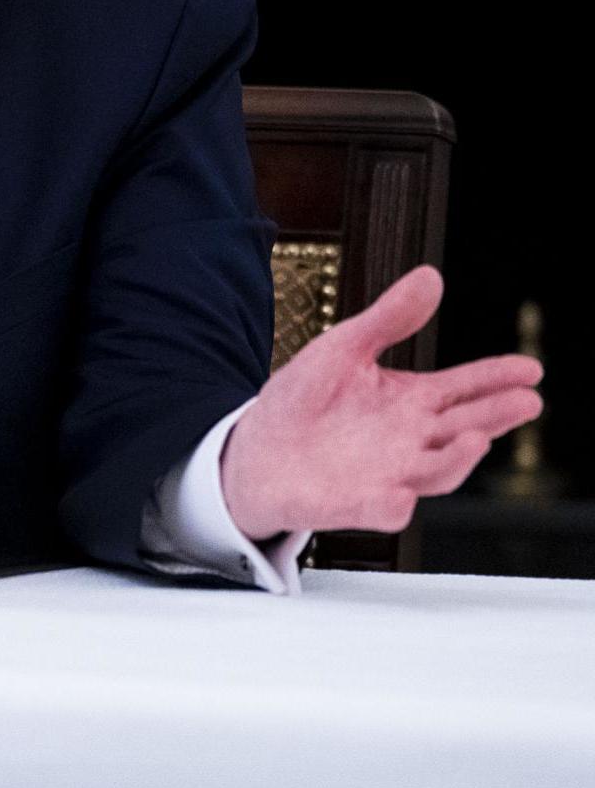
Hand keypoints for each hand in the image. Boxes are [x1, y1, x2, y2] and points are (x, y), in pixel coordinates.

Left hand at [220, 266, 541, 540]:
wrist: (257, 450)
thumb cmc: (306, 399)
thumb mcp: (344, 347)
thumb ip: (389, 319)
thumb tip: (430, 276)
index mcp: (411, 402)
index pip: (463, 389)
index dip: (496, 378)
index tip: (530, 368)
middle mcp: (410, 441)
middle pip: (463, 430)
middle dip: (495, 416)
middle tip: (527, 401)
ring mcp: (386, 475)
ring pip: (434, 472)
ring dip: (456, 459)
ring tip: (478, 438)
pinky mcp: (352, 504)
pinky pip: (379, 511)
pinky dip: (391, 507)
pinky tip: (400, 497)